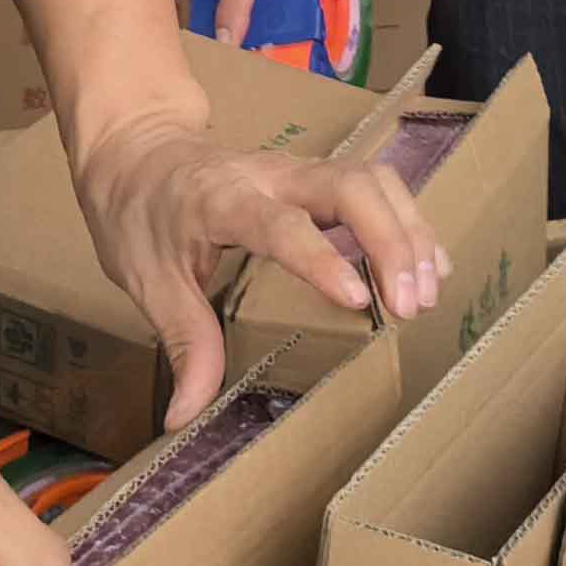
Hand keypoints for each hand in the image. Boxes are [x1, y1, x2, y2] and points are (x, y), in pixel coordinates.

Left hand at [70, 110, 450, 428]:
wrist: (137, 148)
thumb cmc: (139, 215)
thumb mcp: (146, 282)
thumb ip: (182, 343)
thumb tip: (184, 417)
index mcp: (222, 200)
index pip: (281, 224)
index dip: (321, 259)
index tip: (357, 300)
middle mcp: (272, 175)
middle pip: (349, 186)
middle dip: (390, 241)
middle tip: (411, 306)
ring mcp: (300, 169)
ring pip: (373, 179)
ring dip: (408, 231)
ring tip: (428, 291)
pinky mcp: (317, 174)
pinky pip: (376, 185)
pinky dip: (408, 221)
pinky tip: (428, 264)